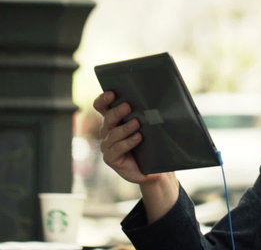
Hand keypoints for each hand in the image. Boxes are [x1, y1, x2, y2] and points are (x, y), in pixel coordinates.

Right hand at [94, 91, 179, 222]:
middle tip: (128, 106)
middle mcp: (107, 131)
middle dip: (117, 111)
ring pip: (113, 134)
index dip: (104, 99)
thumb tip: (159, 99)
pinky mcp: (111, 158)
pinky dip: (128, 142)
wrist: (153, 168)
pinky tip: (138, 138)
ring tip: (137, 123)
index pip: (101, 106)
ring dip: (125, 128)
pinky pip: (116, 149)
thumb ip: (147, 114)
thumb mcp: (149, 126)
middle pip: (108, 118)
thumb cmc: (151, 144)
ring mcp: (108, 145)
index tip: (112, 93)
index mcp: (114, 120)